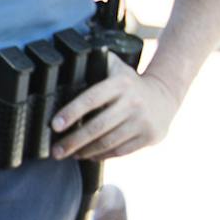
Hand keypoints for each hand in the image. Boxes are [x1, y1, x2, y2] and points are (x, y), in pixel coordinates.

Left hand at [49, 54, 180, 160]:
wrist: (165, 96)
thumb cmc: (129, 83)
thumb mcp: (116, 67)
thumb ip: (95, 64)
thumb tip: (63, 66)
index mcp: (120, 83)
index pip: (91, 99)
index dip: (71, 113)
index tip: (55, 125)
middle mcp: (132, 102)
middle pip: (97, 127)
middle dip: (73, 141)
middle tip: (56, 151)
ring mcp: (142, 121)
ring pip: (107, 142)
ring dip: (85, 151)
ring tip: (70, 153)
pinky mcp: (148, 137)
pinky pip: (120, 151)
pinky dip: (101, 155)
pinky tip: (89, 155)